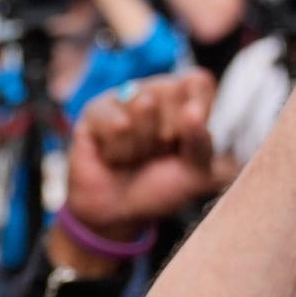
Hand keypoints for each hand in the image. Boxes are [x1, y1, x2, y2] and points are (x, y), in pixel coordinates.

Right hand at [63, 70, 218, 236]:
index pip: (198, 81)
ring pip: (143, 106)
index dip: (198, 112)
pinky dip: (118, 152)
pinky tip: (112, 158)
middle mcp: (153, 91)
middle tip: (156, 153)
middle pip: (172, 90)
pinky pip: (116, 125)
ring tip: (133, 157)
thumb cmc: (158, 189)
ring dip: (141, 147)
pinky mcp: (94, 111)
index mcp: (183, 99)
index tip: (186, 140)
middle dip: (167, 135)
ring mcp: (122, 99)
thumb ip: (201, 142)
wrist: (118, 215)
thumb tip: (191, 110)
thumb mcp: (194, 173)